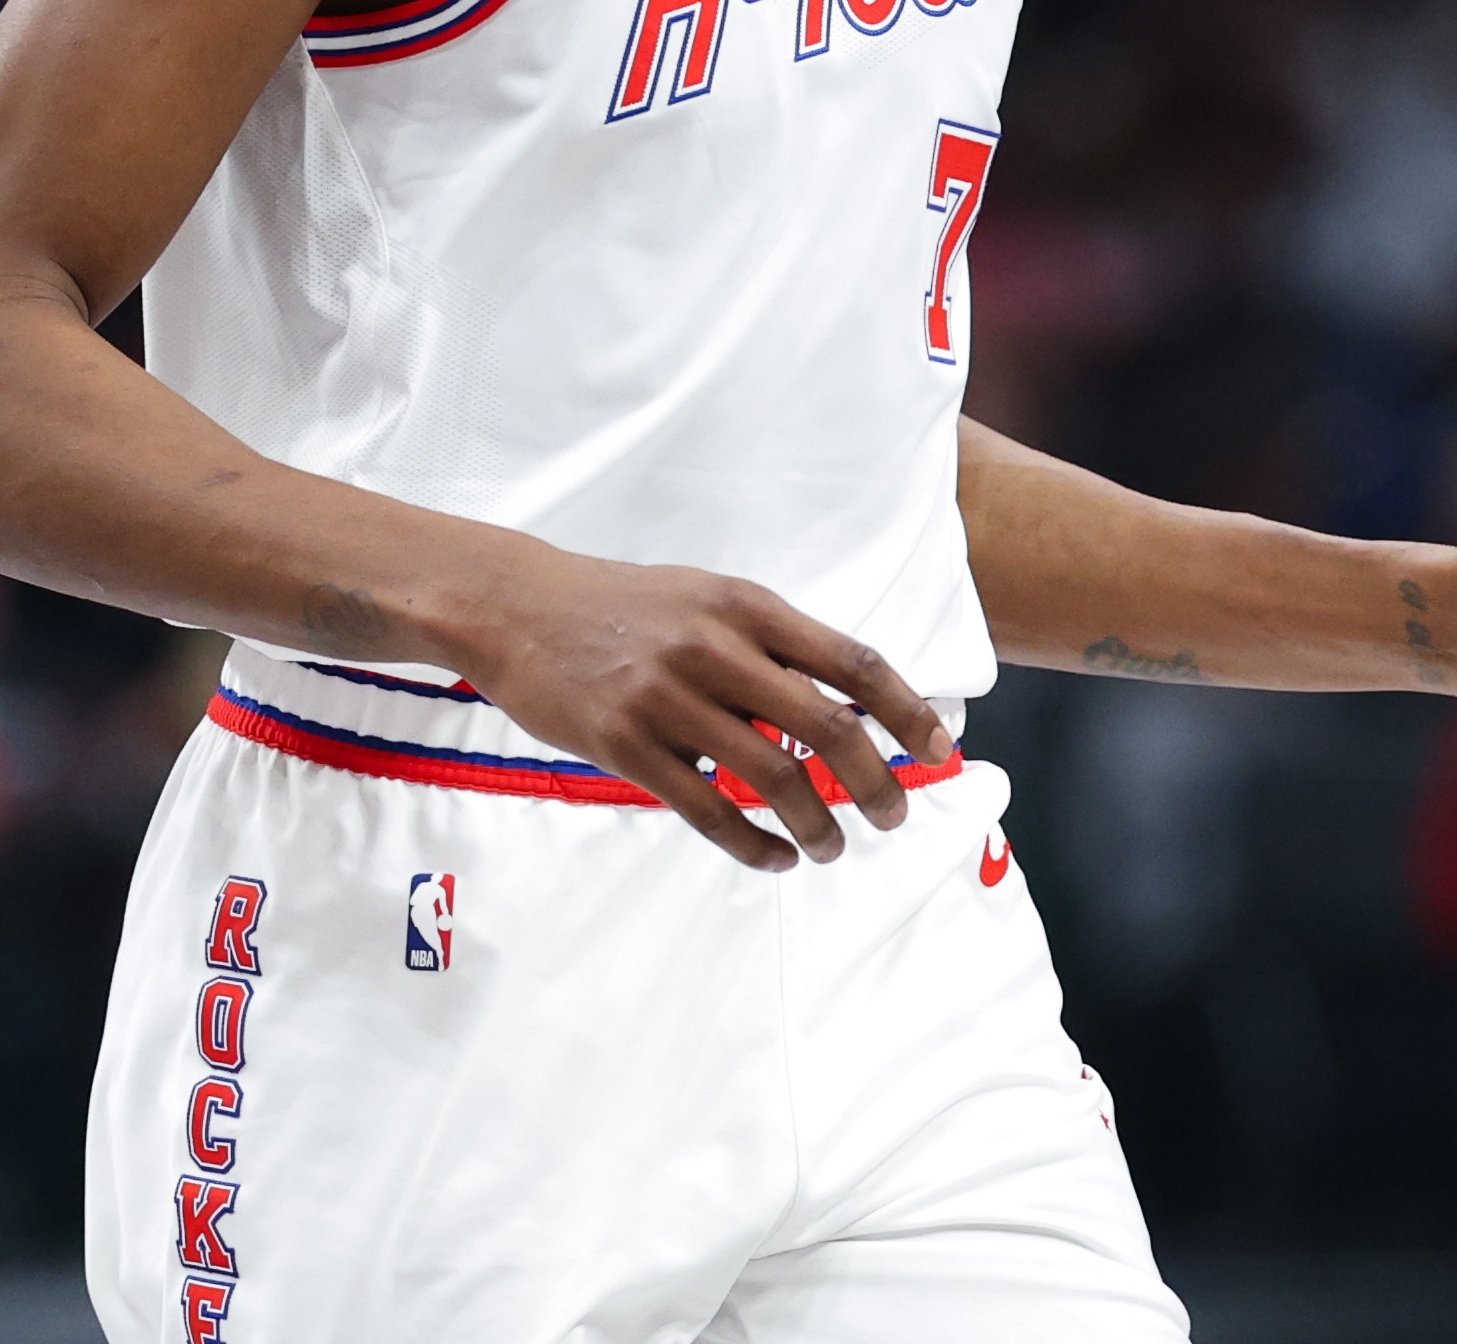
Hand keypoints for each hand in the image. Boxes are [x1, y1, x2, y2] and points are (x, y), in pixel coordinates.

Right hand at [455, 551, 954, 871]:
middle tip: (894, 816)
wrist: (517, 607)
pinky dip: (754, 846)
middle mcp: (715, 648)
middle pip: (827, 728)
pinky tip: (775, 858)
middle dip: (877, 782)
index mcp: (746, 606)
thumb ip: (771, 643)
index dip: (907, 711)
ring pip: (773, 778)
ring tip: (833, 848)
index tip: (939, 748)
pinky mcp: (625, 745)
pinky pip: (707, 810)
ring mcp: (668, 699)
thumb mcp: (706, 598)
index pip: (853, 662)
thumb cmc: (624, 606)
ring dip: (818, 826)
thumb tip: (849, 704)